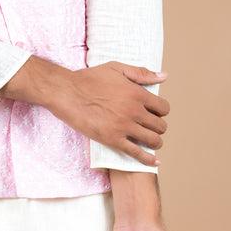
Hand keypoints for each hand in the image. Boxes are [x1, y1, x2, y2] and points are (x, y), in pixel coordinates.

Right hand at [47, 61, 169, 167]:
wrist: (66, 92)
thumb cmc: (89, 79)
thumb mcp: (116, 68)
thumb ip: (141, 73)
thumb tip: (163, 76)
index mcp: (137, 93)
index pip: (163, 108)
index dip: (161, 111)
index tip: (154, 113)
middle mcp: (134, 111)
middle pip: (160, 125)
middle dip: (158, 127)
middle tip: (150, 127)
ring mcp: (124, 126)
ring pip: (153, 140)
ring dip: (155, 142)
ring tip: (150, 141)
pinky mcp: (112, 139)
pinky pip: (136, 153)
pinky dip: (148, 159)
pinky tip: (154, 161)